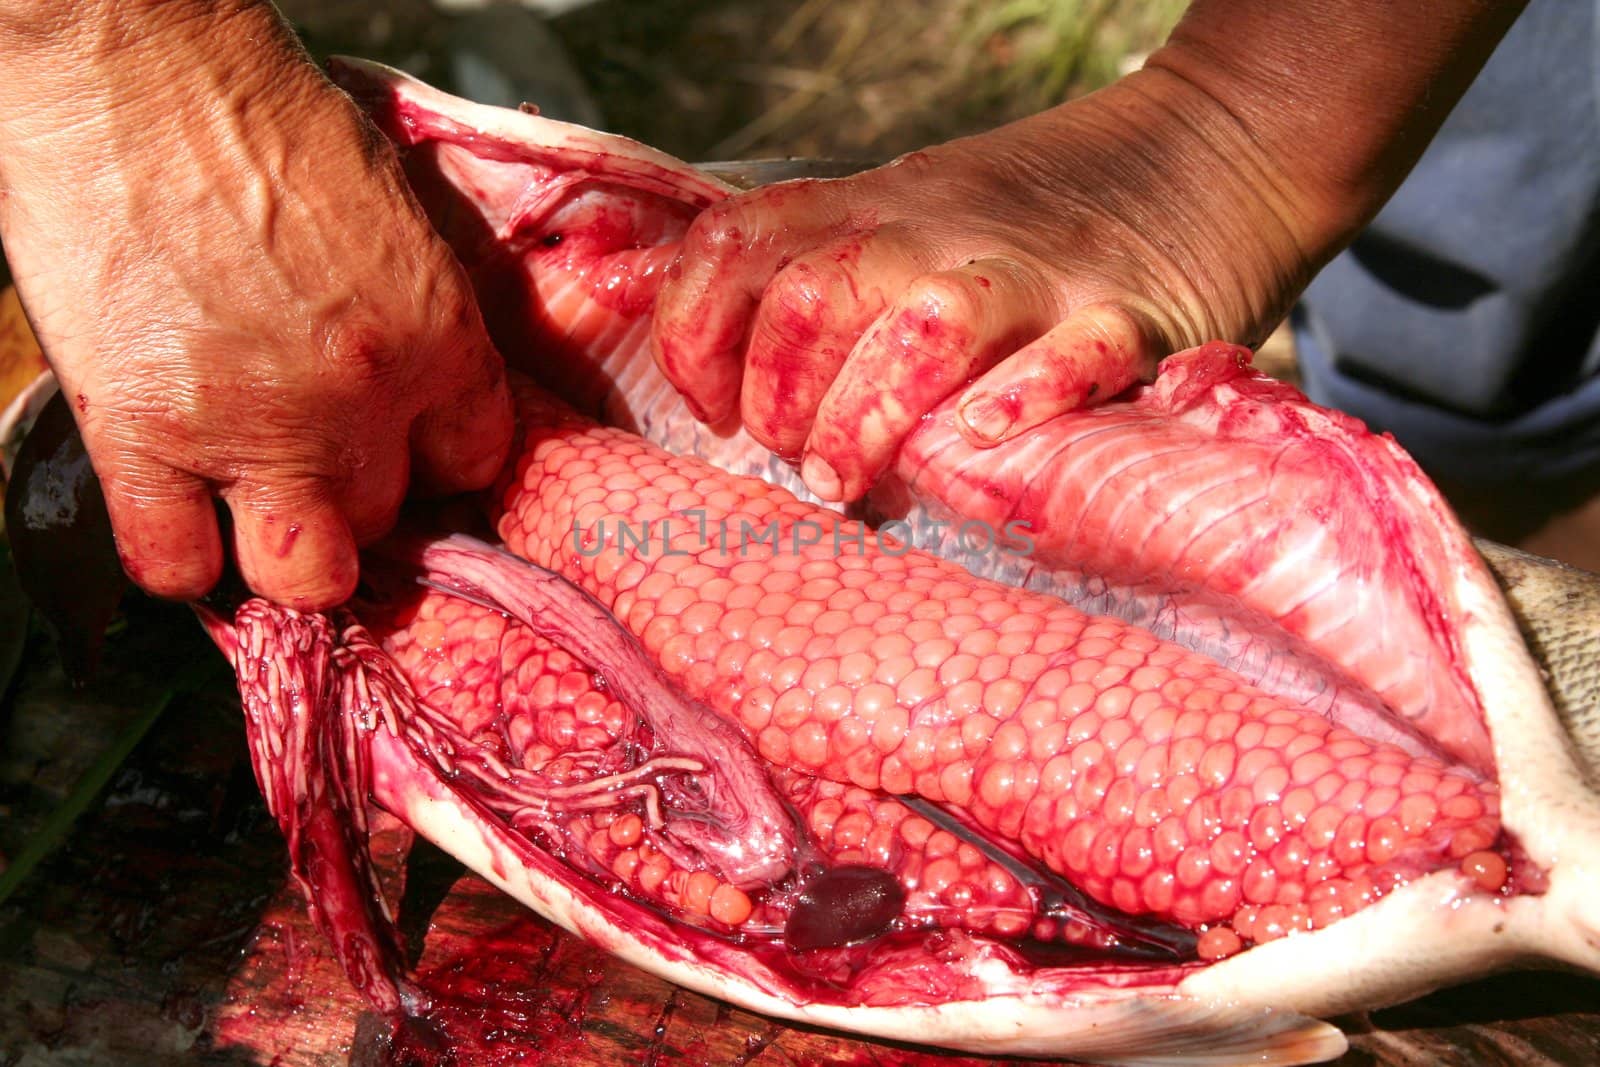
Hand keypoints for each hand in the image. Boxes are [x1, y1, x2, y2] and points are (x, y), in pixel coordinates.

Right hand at [0, 2, 513, 609]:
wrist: (131, 63)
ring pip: (304, 574)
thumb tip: (410, 381)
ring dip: (287, 557)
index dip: (434, 465)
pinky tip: (179, 517)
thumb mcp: (391, 209)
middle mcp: (360, 399)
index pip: (472, 462)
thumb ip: (414, 310)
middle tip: (319, 466)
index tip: (403, 453)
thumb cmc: (258, 112)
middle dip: (358, 500)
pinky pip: (175, 566)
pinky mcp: (143, 436)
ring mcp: (252, 428)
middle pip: (388, 520)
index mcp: (436, 334)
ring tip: (260, 514)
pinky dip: (179, 559)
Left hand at [650, 77, 1306, 502]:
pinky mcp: (1127, 316)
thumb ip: (793, 253)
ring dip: (866, 419)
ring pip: (923, 331)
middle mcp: (939, 231)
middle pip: (816, 300)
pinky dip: (1022, 398)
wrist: (1214, 145)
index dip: (694, 336)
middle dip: (778, 401)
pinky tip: (984, 436)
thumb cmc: (1037, 208)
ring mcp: (1036, 272)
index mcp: (876, 203)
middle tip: (799, 460)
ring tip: (852, 480)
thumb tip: (620, 283)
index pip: (737, 246)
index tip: (715, 409)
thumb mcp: (902, 206)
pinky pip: (1073, 357)